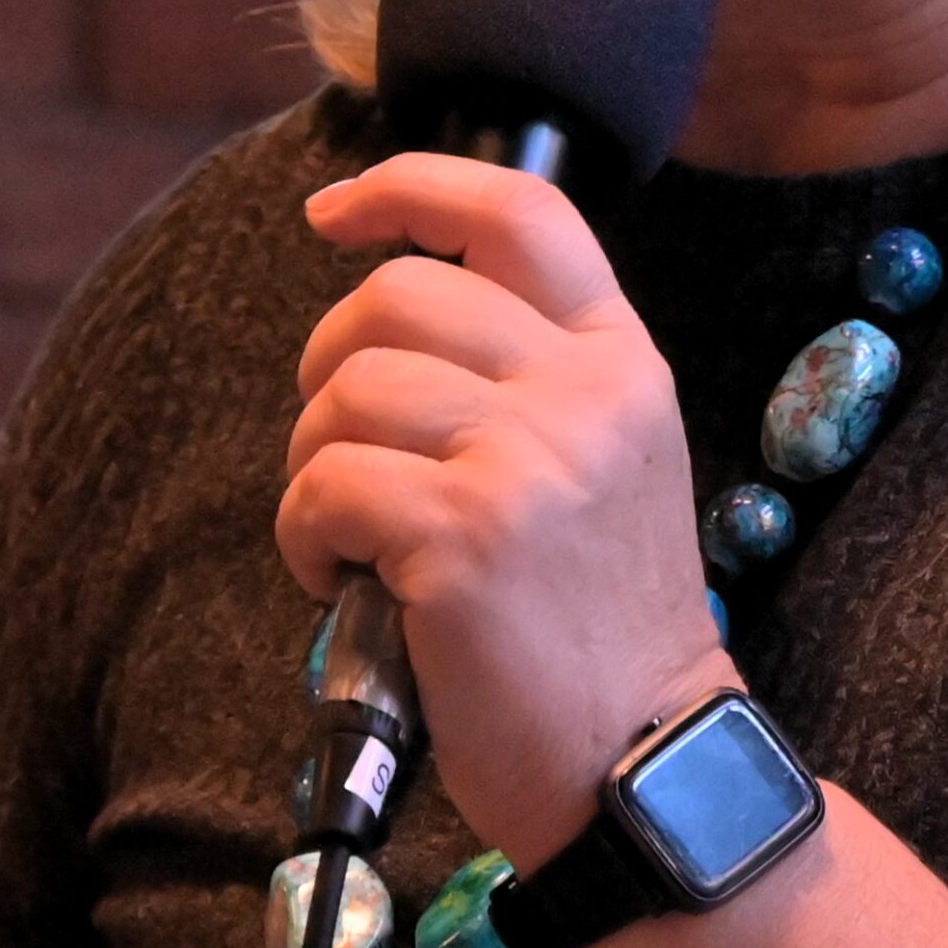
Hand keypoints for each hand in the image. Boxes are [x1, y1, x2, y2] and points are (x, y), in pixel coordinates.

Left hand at [277, 154, 741, 872]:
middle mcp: (586, 391)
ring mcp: (530, 461)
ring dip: (313, 465)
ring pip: (348, 390)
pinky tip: (346, 585)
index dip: (411, 185)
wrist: (642, 762)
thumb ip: (535, 377)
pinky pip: (324, 487)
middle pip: (400, 293)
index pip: (522, 210)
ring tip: (350, 538)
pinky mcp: (465, 540)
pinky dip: (304, 537)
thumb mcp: (607, 465)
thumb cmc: (599, 624)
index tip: (336, 210)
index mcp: (623, 360)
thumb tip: (385, 317)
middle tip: (343, 449)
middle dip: (330, 362)